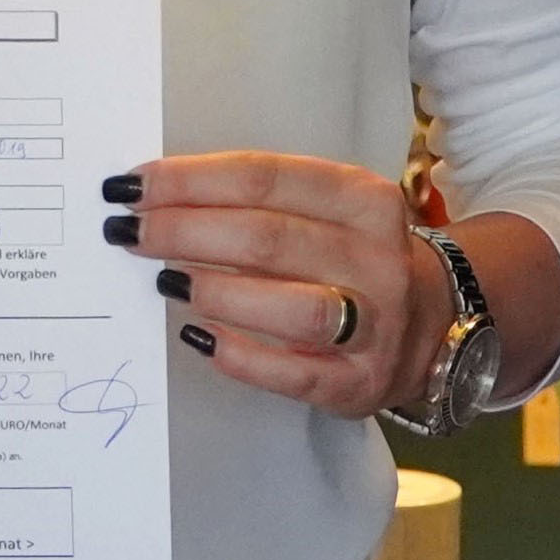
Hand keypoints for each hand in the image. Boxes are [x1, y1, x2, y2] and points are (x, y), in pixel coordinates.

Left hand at [112, 152, 445, 419]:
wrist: (432, 324)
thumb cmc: (352, 257)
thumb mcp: (329, 210)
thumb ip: (260, 200)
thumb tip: (159, 198)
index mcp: (362, 198)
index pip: (265, 177)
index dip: (190, 180)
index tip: (133, 185)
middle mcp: (375, 257)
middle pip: (267, 238)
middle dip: (184, 232)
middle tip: (127, 232)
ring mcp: (374, 324)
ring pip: (289, 307)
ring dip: (215, 290)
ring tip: (163, 280)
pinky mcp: (358, 382)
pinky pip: (292, 372)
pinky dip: (239, 354)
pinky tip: (198, 336)